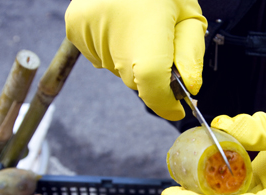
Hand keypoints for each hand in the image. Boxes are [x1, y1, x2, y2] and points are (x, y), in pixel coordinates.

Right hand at [65, 0, 206, 120]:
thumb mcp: (188, 15)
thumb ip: (191, 56)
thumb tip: (188, 88)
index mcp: (142, 34)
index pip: (151, 88)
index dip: (166, 103)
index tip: (177, 107)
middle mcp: (109, 38)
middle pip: (135, 80)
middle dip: (152, 76)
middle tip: (162, 50)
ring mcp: (87, 32)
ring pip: (117, 69)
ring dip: (132, 60)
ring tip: (139, 29)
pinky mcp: (74, 27)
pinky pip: (100, 55)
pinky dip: (114, 49)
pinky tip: (121, 26)